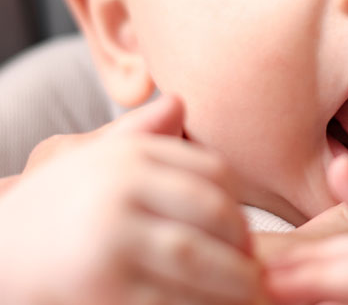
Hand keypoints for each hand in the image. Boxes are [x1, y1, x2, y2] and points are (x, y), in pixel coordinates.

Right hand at [0, 95, 266, 304]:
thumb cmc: (50, 207)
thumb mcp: (86, 159)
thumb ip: (136, 133)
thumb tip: (180, 103)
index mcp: (128, 156)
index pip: (214, 172)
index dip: (239, 206)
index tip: (245, 235)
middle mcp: (122, 188)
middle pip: (213, 213)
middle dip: (243, 248)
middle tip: (256, 273)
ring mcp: (111, 237)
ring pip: (198, 260)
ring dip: (233, 285)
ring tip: (248, 299)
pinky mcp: (103, 286)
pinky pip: (170, 300)